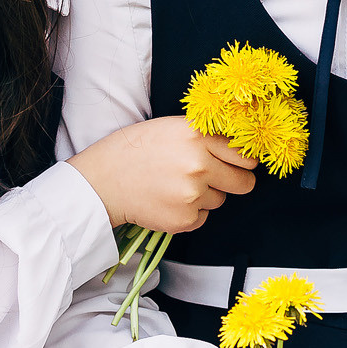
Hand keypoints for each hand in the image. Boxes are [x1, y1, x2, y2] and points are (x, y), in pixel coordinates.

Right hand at [69, 117, 256, 231]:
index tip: (240, 164)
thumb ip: (205, 136)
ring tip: (175, 186)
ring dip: (205, 196)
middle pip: (244, 183)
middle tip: (216, 179)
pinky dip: (190, 213)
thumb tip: (239, 148)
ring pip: (220, 200)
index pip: (244, 154)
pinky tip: (168, 200)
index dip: (243, 161)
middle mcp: (198, 165)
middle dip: (235, 182)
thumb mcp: (171, 128)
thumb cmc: (134, 151)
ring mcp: (192, 195)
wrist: (103, 181)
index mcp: (197, 136)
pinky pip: (202, 217)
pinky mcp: (184, 219)